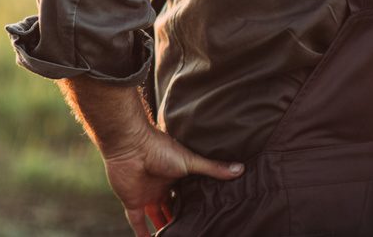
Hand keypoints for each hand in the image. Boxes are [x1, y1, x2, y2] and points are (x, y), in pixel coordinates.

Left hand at [102, 126, 243, 236]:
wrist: (131, 145)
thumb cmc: (160, 148)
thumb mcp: (191, 161)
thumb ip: (213, 168)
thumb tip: (241, 169)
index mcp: (175, 176)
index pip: (186, 196)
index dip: (193, 206)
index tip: (205, 217)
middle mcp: (161, 187)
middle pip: (171, 208)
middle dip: (179, 219)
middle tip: (192, 230)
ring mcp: (146, 195)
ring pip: (156, 217)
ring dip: (163, 228)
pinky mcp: (133, 202)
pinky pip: (137, 222)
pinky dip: (142, 234)